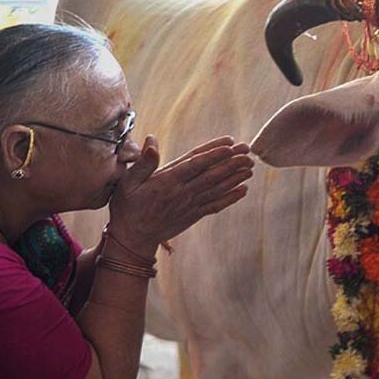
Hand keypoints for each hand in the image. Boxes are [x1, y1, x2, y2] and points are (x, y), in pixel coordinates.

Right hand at [107, 135, 253, 252]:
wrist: (133, 239)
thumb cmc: (127, 206)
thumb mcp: (128, 182)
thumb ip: (143, 162)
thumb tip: (151, 139)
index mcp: (167, 181)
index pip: (195, 164)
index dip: (214, 154)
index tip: (230, 144)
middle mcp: (182, 193)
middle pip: (212, 175)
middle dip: (232, 162)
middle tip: (248, 151)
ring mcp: (190, 205)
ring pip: (217, 189)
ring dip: (235, 177)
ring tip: (250, 166)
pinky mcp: (194, 215)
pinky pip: (216, 206)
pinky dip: (230, 198)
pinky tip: (244, 190)